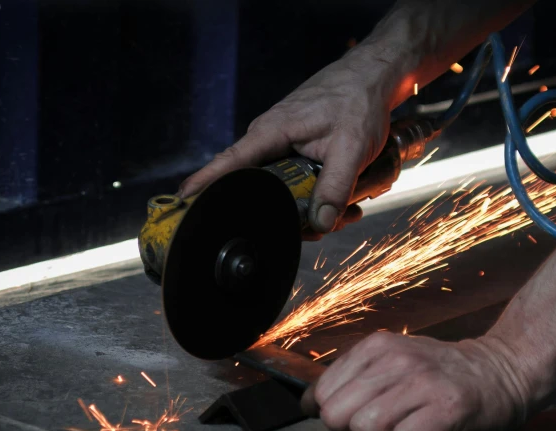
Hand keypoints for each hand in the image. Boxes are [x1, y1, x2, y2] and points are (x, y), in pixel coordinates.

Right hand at [179, 50, 395, 237]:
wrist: (373, 76)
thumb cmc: (358, 100)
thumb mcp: (351, 148)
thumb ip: (335, 187)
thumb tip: (320, 223)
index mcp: (271, 132)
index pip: (229, 163)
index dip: (205, 185)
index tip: (182, 205)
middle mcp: (270, 139)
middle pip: (259, 187)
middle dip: (286, 213)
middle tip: (317, 228)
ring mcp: (283, 145)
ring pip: (283, 188)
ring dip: (310, 206)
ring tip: (344, 211)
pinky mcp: (298, 149)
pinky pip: (298, 180)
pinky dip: (320, 194)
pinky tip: (345, 201)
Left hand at [300, 332, 530, 430]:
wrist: (502, 369)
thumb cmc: (441, 373)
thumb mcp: (392, 361)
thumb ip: (353, 377)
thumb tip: (310, 404)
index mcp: (376, 347)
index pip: (323, 392)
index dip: (333, 416)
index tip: (353, 420)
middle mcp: (395, 359)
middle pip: (338, 415)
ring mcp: (422, 382)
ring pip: (365, 428)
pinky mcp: (447, 408)